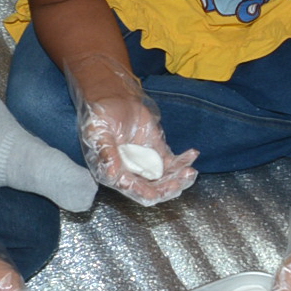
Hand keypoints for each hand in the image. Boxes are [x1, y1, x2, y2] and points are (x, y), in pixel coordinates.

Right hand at [64, 53, 197, 205]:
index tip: (157, 193)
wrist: (112, 97)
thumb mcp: (98, 133)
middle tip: (181, 180)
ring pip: (166, 178)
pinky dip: (184, 161)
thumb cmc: (99, 115)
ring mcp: (146, 162)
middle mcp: (131, 171)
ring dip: (179, 178)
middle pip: (153, 188)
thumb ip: (106, 153)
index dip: (144, 192)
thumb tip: (111, 174)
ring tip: (190, 171)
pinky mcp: (157, 151)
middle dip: (168, 188)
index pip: (132, 188)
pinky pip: (173, 162)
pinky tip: (192, 154)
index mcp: (114, 171)